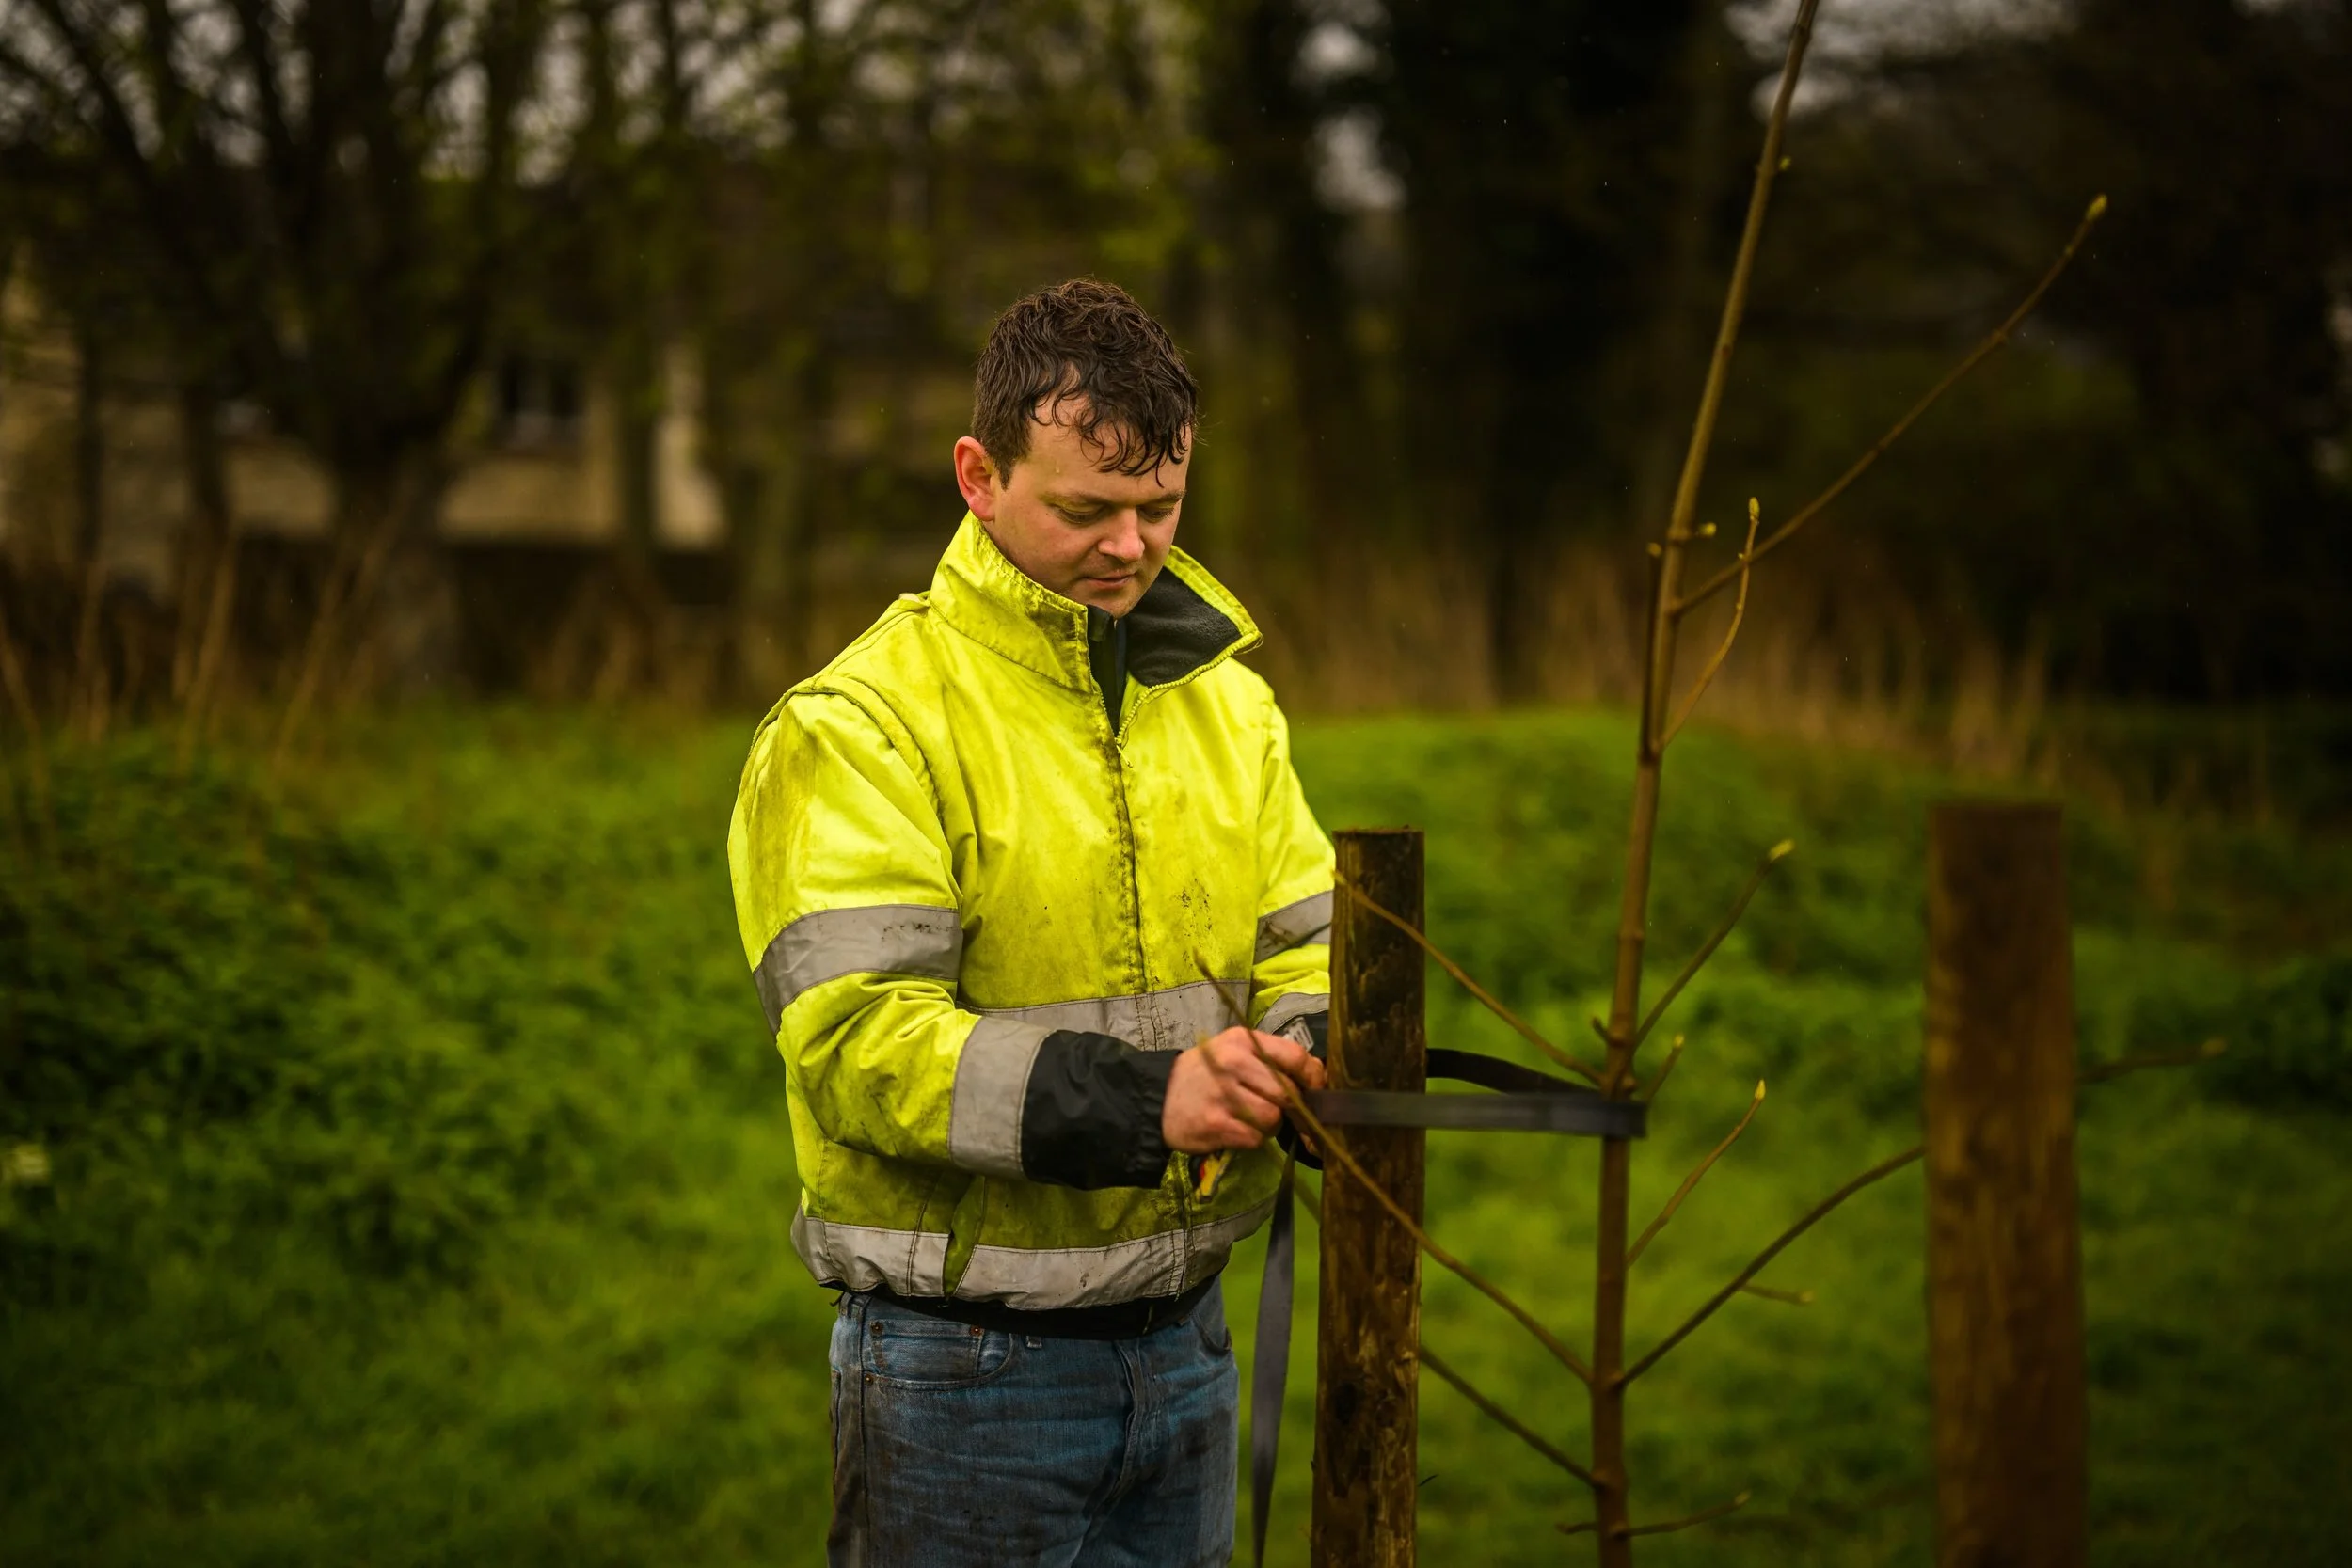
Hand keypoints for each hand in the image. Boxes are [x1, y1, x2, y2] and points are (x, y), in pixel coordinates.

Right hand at [1161, 1026, 1326, 1154]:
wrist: (1158, 1096)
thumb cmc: (1205, 1072)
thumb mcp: (1234, 1051)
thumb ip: (1271, 1058)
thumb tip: (1316, 1072)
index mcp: (1243, 1041)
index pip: (1294, 1057)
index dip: (1313, 1077)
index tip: (1315, 1090)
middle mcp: (1233, 1064)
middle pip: (1287, 1092)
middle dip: (1289, 1107)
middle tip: (1277, 1110)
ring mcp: (1223, 1095)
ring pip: (1273, 1118)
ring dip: (1269, 1125)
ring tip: (1251, 1119)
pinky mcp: (1215, 1124)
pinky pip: (1254, 1138)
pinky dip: (1251, 1139)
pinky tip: (1235, 1129)